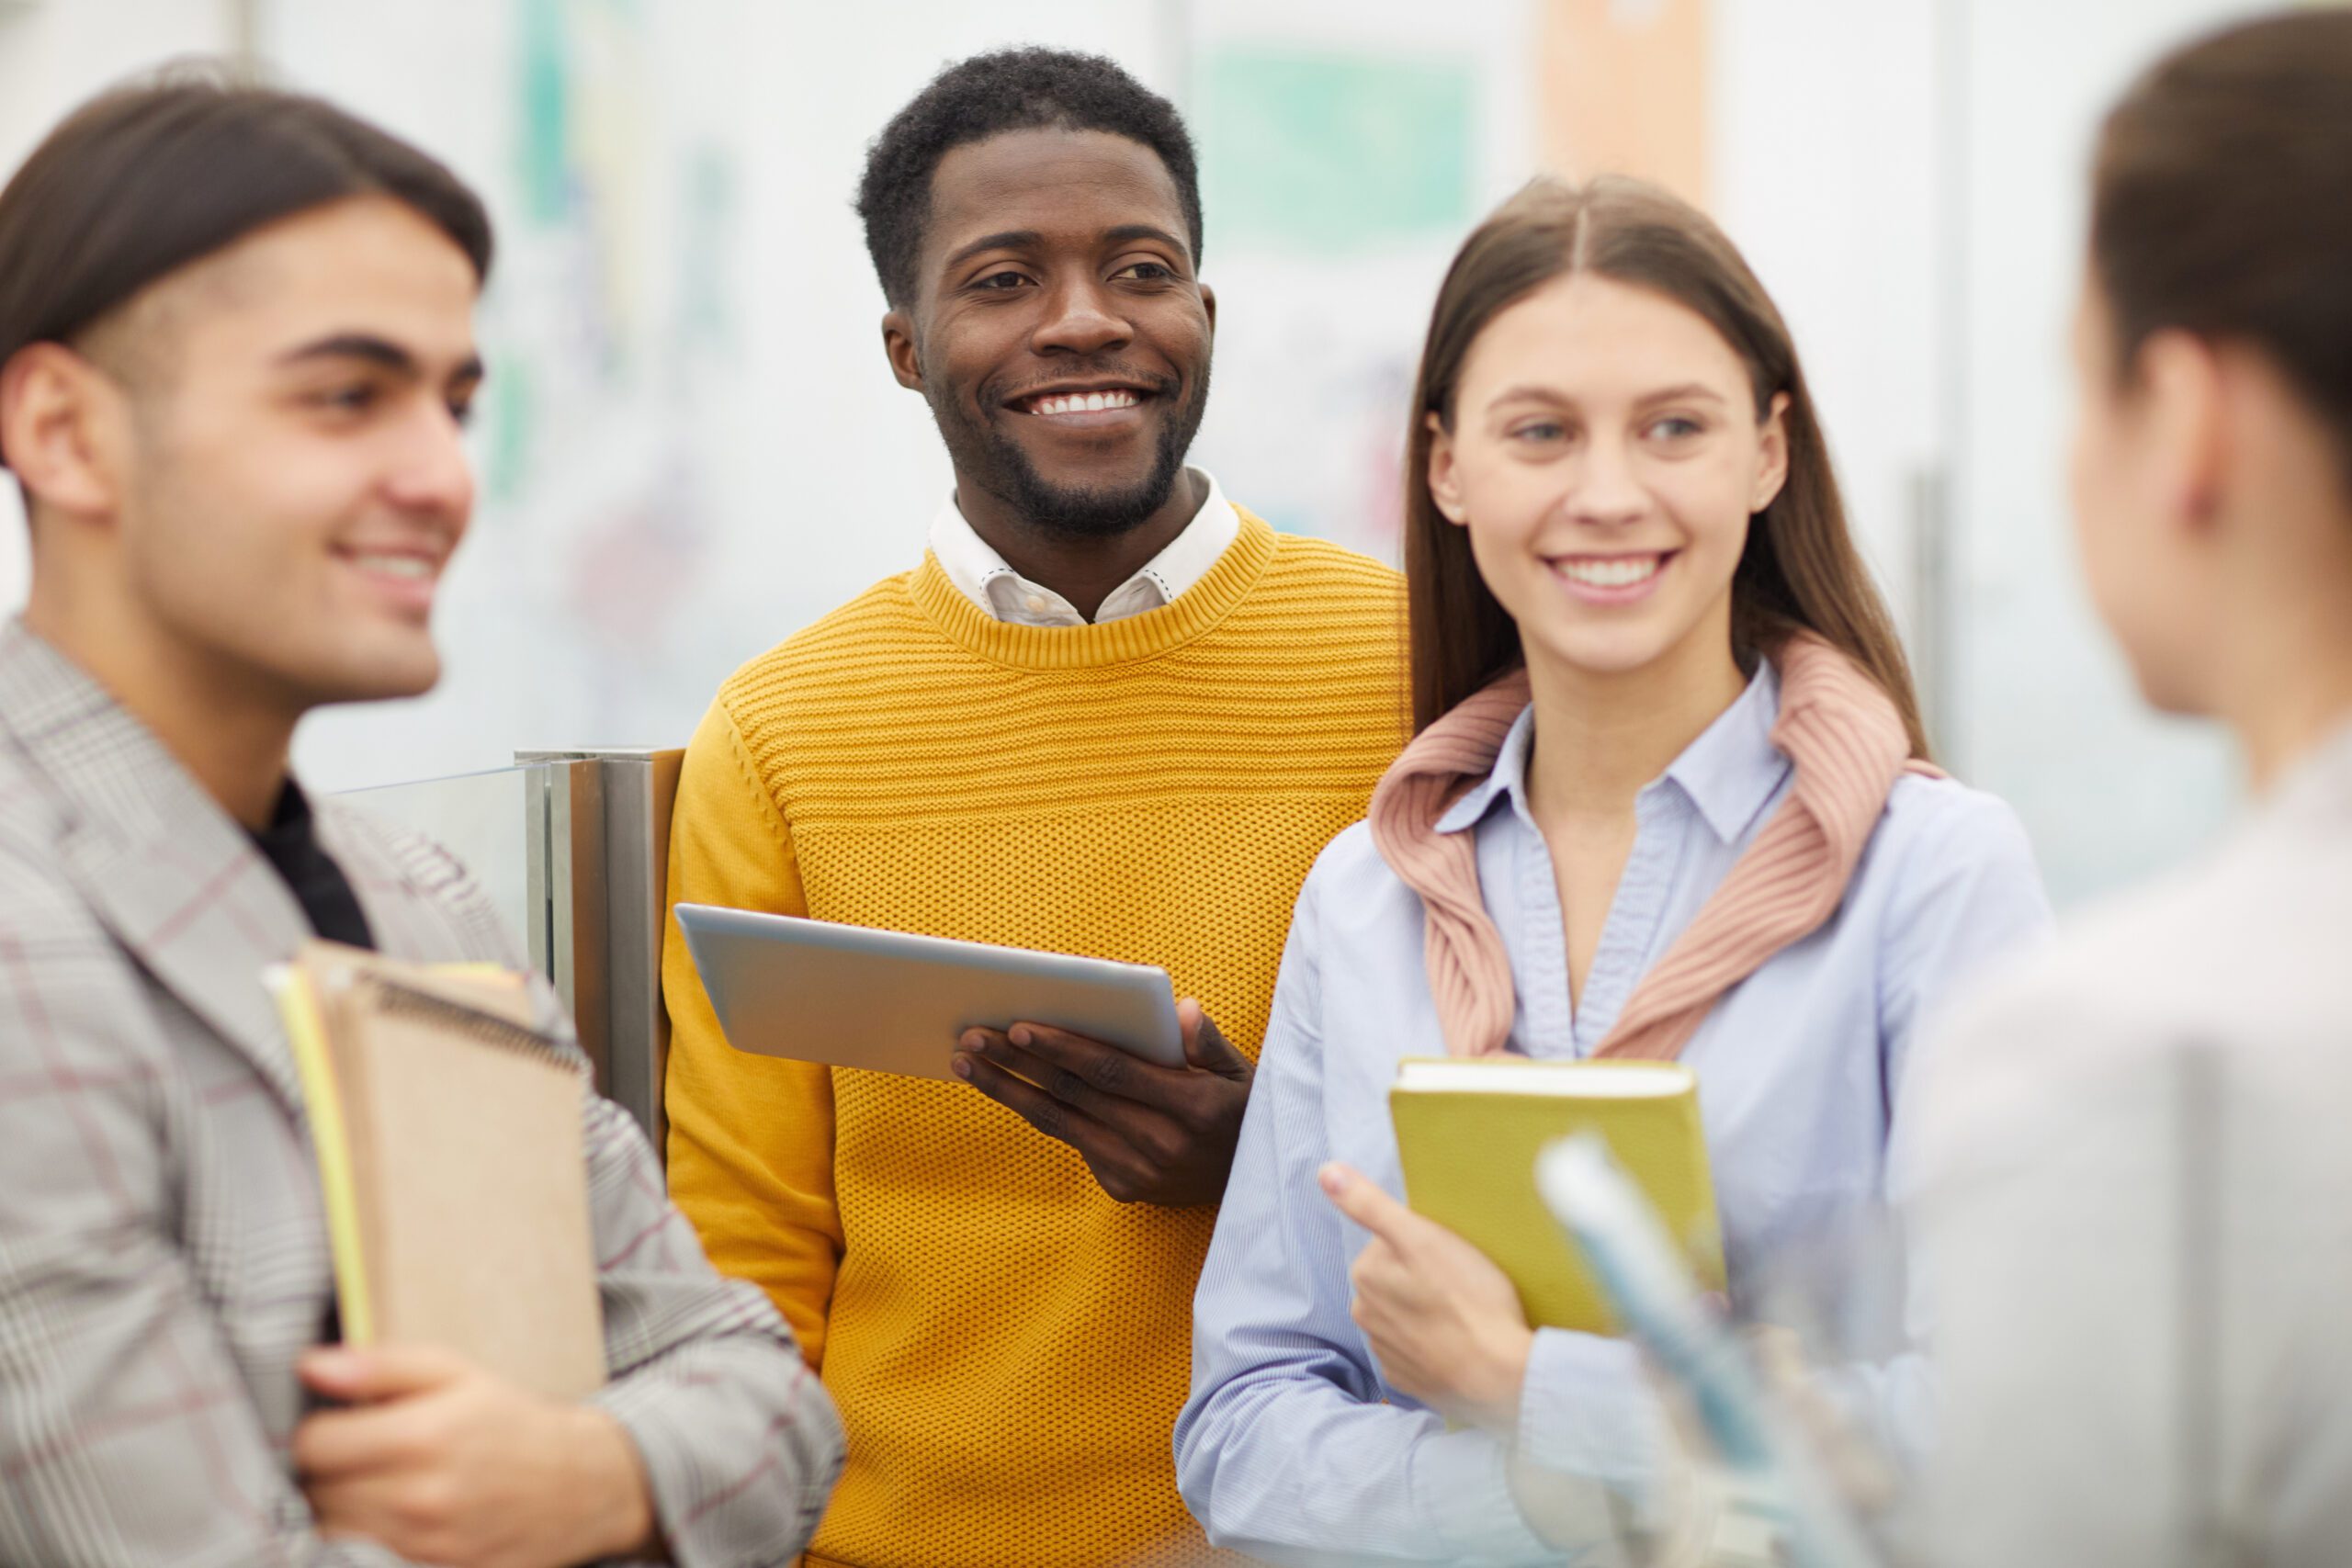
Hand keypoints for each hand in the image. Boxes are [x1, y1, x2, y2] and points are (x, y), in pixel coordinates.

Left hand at [294, 1345, 659, 1567]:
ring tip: (374, 1483)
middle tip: (357, 1453)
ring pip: (332, 1531)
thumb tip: (310, 1367)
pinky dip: (365, 1536)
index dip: (316, 1430)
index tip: (336, 1424)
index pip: (313, 1446)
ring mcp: (422, 1545)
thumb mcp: (456, 1373)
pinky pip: (363, 1557)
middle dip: (327, 1470)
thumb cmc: (512, 1424)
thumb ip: (379, 1366)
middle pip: (316, 1492)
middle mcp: (417, 1498)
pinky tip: (392, 1515)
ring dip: (341, 1507)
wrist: (582, 1487)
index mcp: (423, 1436)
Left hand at [951, 998, 1251, 1205]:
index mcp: (1191, 1107)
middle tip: (972, 1036)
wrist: (1256, 1185)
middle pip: (1073, 1095)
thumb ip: (1211, 1042)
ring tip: (969, 1063)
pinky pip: (1077, 1143)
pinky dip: (1041, 1114)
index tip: (1019, 1026)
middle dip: (1017, 1063)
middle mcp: (1161, 1144)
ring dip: (1009, 1091)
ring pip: (1060, 1123)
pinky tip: (1008, 1088)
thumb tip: (1183, 1011)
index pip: (1112, 1071)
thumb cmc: (1244, 1112)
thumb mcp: (1244, 1074)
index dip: (1064, 1049)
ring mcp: (1140, 1172)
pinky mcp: (1125, 1188)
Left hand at [1319, 1161, 1533, 1431]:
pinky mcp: (1406, 1379)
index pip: (1392, 1241)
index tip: (1451, 1256)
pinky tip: (1458, 1342)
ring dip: (1427, 1312)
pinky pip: (1416, 1350)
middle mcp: (1365, 1314)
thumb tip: (1326, 1172)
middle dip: (1423, 1277)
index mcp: (1365, 1274)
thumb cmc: (1468, 1300)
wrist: (1499, 1374)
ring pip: (1405, 1314)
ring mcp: (1385, 1350)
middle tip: (1462, 1283)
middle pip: (1397, 1278)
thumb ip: (1370, 1204)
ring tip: (1465, 1314)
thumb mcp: (1421, 1237)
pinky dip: (1433, 1344)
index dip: (1425, 1243)